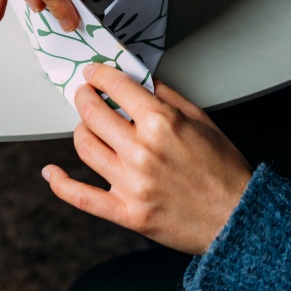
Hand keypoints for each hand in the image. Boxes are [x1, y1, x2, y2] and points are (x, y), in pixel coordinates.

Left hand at [42, 64, 252, 254]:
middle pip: (93, 114)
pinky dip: (60, 183)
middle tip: (85, 94)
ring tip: (86, 126)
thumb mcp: (202, 120)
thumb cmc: (225, 170)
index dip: (99, 75)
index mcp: (161, 123)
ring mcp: (131, 184)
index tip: (93, 73)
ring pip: (85, 147)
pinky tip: (51, 171)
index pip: (116, 87)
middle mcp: (142, 151)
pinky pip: (81, 197)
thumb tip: (138, 79)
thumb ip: (167, 96)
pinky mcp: (127, 213)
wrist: (239, 218)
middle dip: (84, 97)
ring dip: (80, 130)